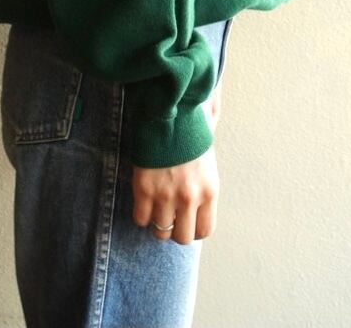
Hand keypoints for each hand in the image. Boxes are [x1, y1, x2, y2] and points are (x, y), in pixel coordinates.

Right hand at [131, 83, 222, 245]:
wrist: (168, 112)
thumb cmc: (189, 132)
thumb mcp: (207, 158)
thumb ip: (205, 184)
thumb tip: (208, 172)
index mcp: (209, 191)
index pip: (205, 230)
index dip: (193, 229)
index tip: (186, 222)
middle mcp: (190, 198)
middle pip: (182, 237)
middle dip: (175, 230)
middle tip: (169, 217)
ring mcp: (166, 195)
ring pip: (160, 231)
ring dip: (156, 222)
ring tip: (155, 208)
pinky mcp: (144, 188)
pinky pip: (140, 218)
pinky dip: (140, 214)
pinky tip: (143, 201)